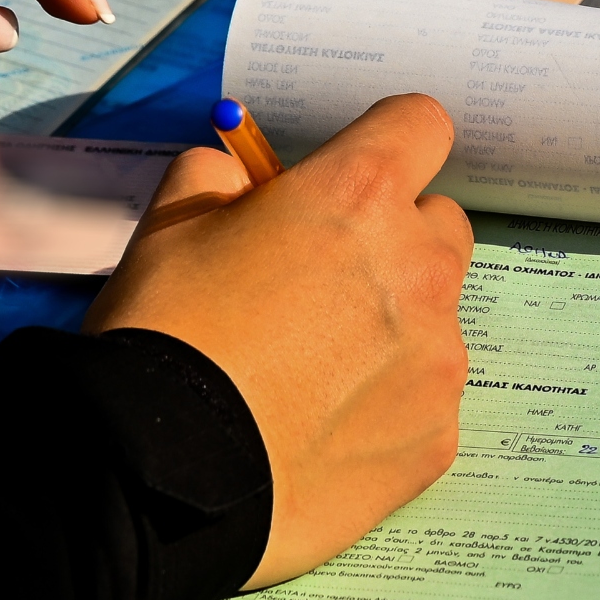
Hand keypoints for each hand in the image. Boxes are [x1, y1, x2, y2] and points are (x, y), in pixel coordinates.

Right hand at [84, 95, 473, 589]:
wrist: (159, 474)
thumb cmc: (163, 337)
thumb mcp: (170, 222)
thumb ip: (223, 176)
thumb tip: (248, 181)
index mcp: (359, 196)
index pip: (420, 126)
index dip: (384, 144)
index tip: (352, 172)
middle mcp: (419, 269)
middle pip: (439, 226)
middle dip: (391, 240)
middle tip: (319, 282)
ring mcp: (439, 360)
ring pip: (433, 319)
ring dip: (388, 328)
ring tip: (307, 373)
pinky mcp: (438, 438)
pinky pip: (425, 400)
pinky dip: (385, 405)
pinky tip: (318, 428)